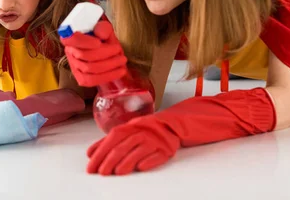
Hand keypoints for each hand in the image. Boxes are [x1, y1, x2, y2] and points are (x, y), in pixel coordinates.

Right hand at [60, 20, 127, 86]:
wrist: (106, 48)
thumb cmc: (103, 37)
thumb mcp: (104, 28)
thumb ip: (103, 28)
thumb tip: (101, 33)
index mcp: (71, 36)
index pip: (71, 39)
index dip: (84, 42)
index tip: (99, 42)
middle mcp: (70, 52)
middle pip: (83, 55)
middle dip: (104, 53)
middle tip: (119, 49)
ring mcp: (74, 66)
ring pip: (88, 69)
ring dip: (108, 65)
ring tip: (122, 60)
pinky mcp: (81, 78)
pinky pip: (91, 81)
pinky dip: (107, 76)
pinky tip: (119, 72)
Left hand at [86, 88, 276, 175]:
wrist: (200, 115)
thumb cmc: (172, 127)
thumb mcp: (149, 131)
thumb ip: (129, 138)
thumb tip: (104, 149)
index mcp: (139, 122)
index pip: (114, 135)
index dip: (100, 147)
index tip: (89, 161)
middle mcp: (147, 126)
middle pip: (123, 142)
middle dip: (108, 158)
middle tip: (98, 172)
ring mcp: (161, 133)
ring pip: (139, 148)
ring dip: (125, 161)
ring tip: (116, 173)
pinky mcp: (174, 141)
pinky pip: (161, 152)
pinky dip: (150, 159)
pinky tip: (141, 167)